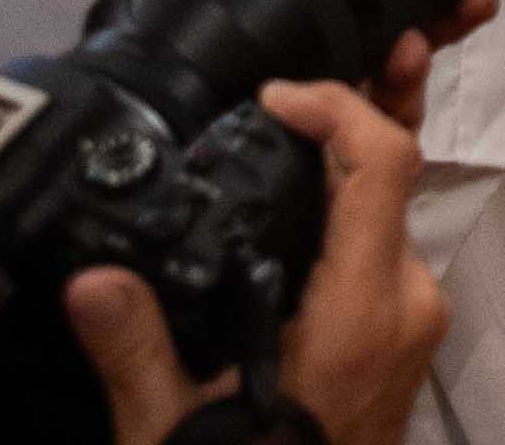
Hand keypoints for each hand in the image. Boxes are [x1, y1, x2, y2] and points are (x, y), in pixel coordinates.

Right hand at [65, 73, 450, 444]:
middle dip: (338, 123)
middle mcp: (406, 305)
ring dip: (343, 165)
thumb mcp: (171, 431)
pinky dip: (346, 212)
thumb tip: (90, 280)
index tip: (273, 97)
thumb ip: (135, 352)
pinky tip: (295, 200)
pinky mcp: (404, 340)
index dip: (338, 107)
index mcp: (360, 314)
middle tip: (277, 93)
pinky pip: (383, 249)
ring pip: (389, 212)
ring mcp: (414, 323)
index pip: (382, 167)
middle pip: (391, 178)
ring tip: (282, 127)